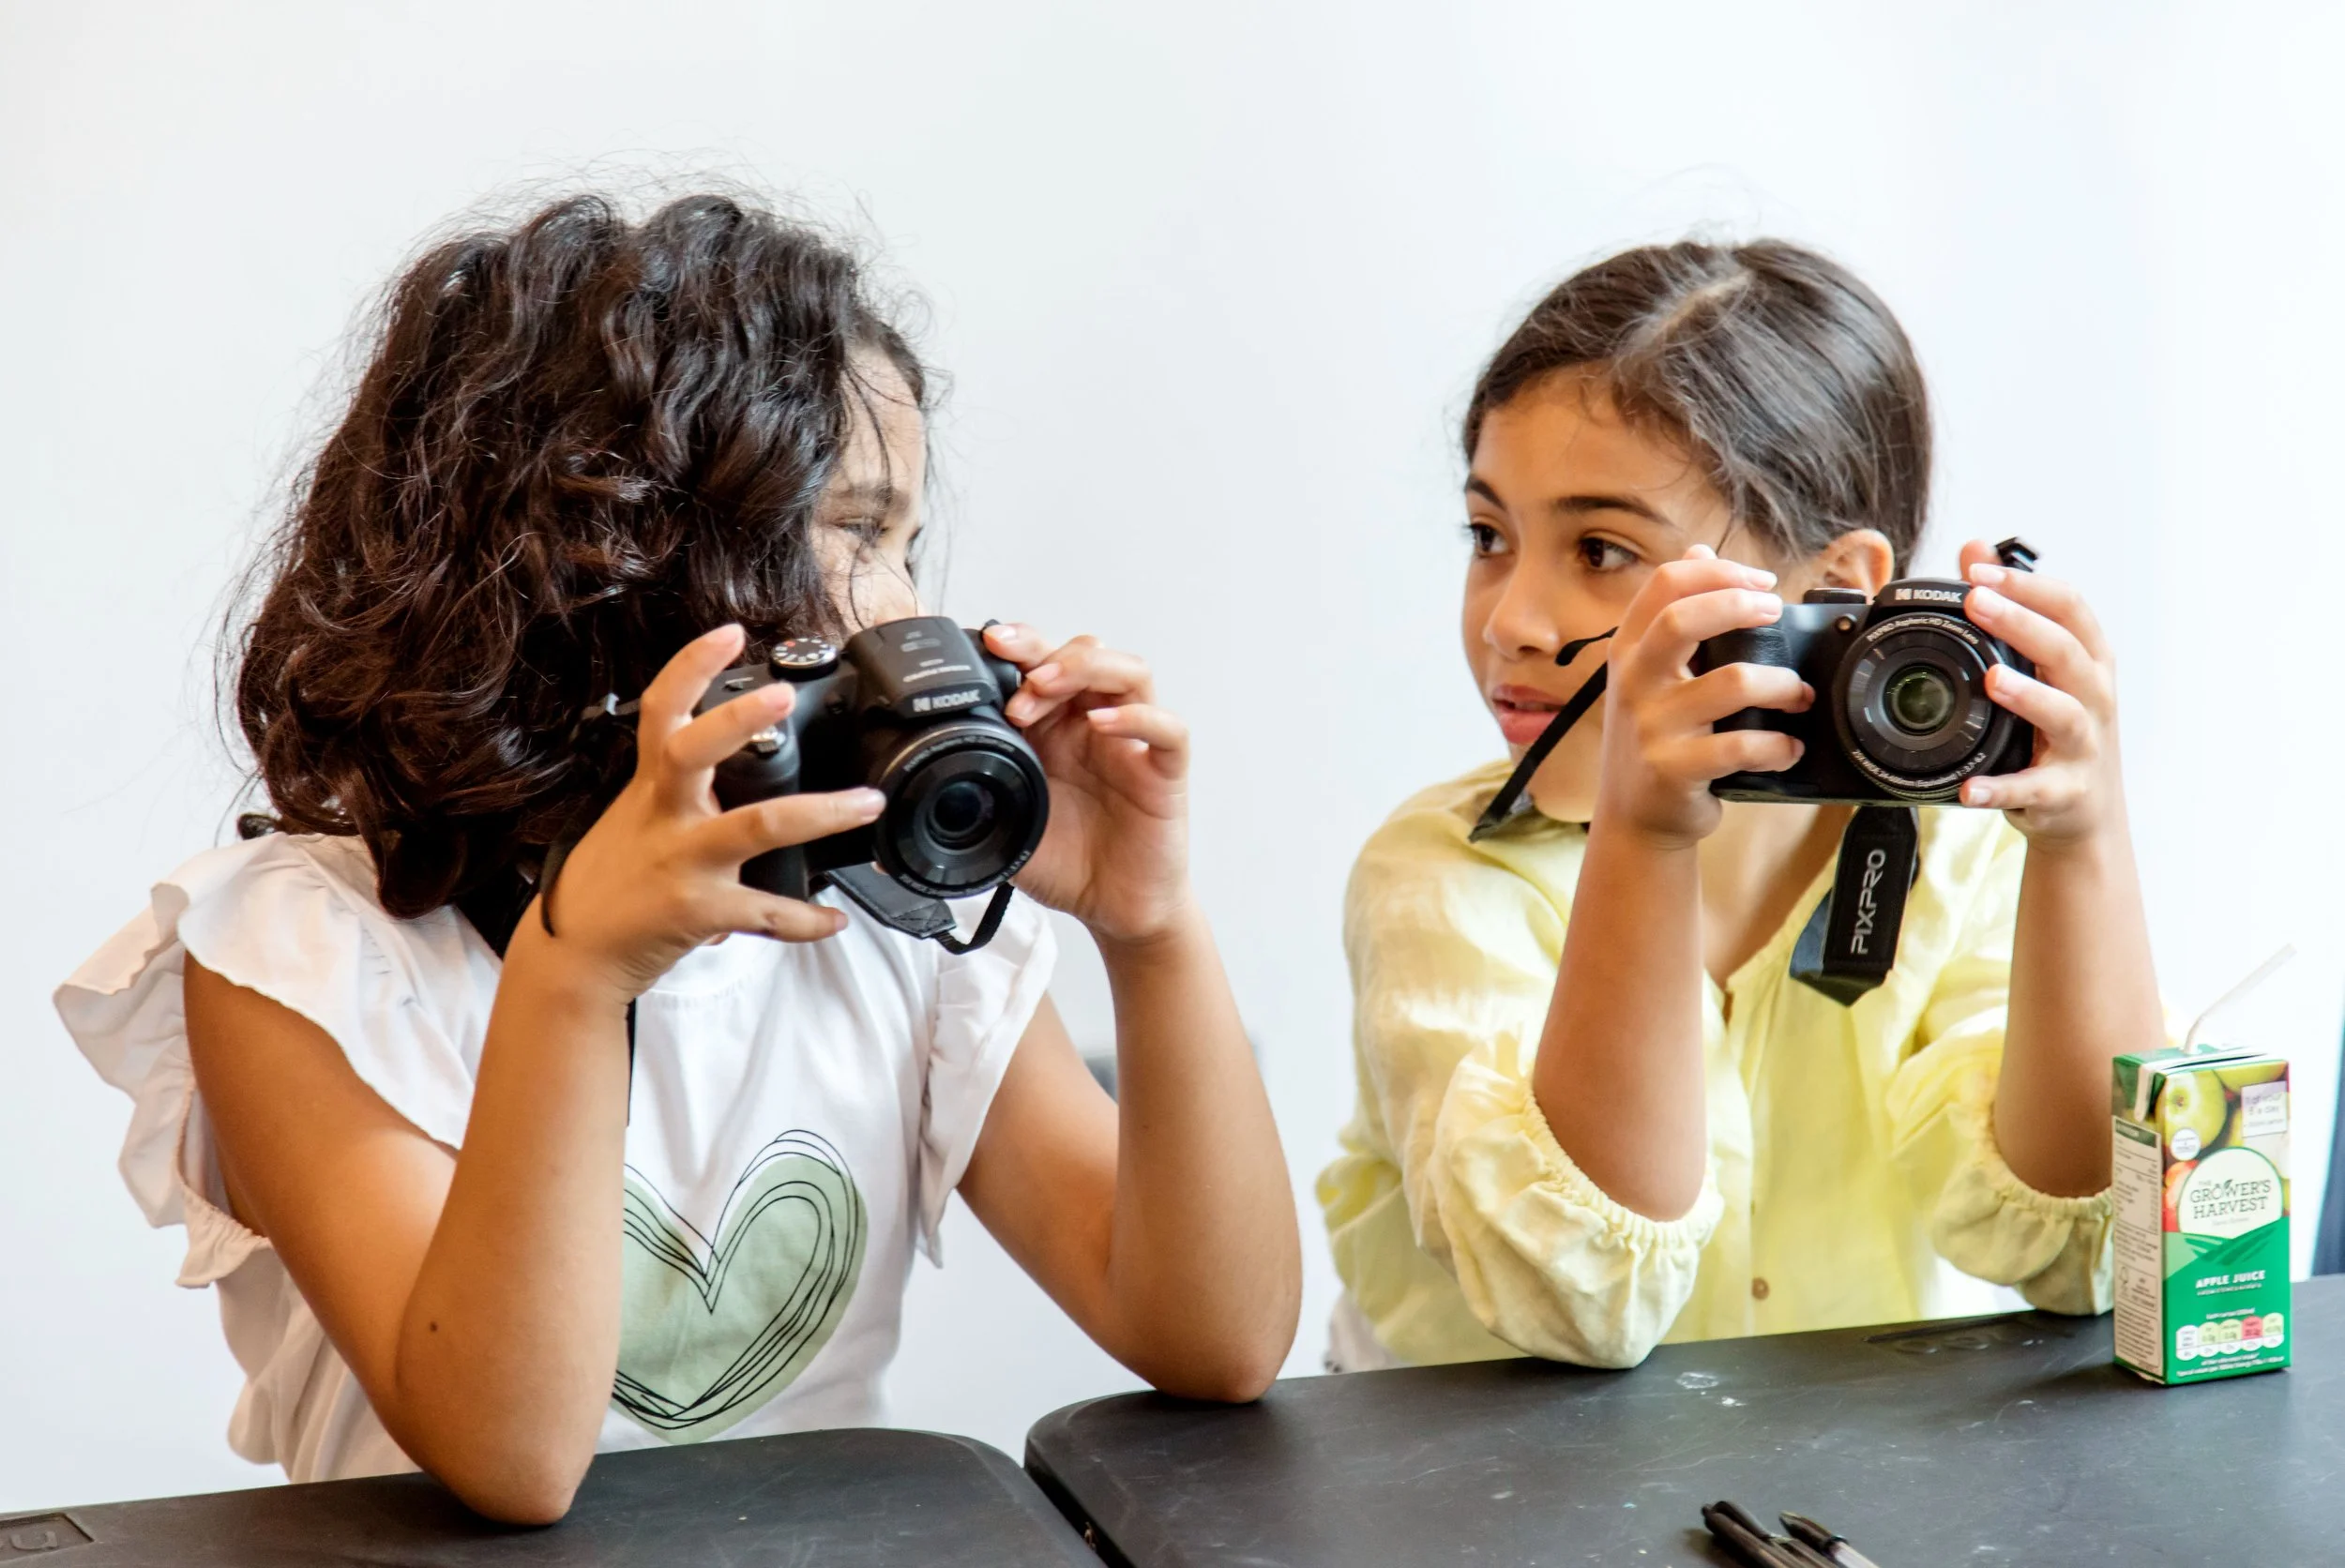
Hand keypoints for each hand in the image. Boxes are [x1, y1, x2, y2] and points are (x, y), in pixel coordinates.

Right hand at [521, 625, 885, 1003]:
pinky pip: (766, 912)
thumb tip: (730, 760)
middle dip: (735, 719)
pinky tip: (833, 918)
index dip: (690, 666)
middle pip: (692, 750)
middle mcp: (665, 815)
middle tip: (783, 694)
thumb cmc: (613, 880)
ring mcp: (682, 861)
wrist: (577, 953)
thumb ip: (680, 785)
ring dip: (820, 813)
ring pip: (755, 827)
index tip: (729, 633)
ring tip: (867, 803)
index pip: (660, 709)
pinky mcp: (698, 910)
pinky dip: (805, 919)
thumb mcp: (635, 816)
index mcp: (651, 785)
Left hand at [983, 623, 1193, 947]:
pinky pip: (1168, 730)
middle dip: (1044, 653)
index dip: (1018, 649)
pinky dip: (1140, 717)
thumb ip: (967, 809)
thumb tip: (899, 818)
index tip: (987, 645)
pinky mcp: (1165, 772)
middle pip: (1083, 655)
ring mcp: (1132, 745)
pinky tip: (1105, 723)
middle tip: (1015, 674)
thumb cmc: (1069, 864)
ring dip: (1085, 667)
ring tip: (1048, 684)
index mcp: (1052, 732)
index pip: (1040, 667)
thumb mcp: (1005, 830)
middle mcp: (1093, 728)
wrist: (1113, 909)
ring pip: (1129, 674)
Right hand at [1595, 546, 1812, 847]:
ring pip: (1731, 683)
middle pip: (1683, 619)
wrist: (1634, 817)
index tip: (1760, 582)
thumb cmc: (1655, 737)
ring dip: (1781, 684)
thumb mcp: (1650, 672)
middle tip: (1777, 613)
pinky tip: (1789, 747)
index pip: (1665, 584)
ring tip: (1799, 695)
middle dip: (1741, 606)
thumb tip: (1697, 550)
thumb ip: (1673, 615)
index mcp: (1629, 650)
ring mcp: (1651, 727)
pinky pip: (1740, 747)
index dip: (1718, 571)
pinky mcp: (1673, 769)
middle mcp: (1633, 682)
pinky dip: (1777, 746)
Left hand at [1956, 541, 2125, 846]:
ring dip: (2028, 696)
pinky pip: (2033, 789)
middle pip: (2067, 651)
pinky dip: (2002, 788)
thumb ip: (2011, 608)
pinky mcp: (2065, 793)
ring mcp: (2083, 746)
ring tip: (1992, 680)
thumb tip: (1975, 549)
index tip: (1980, 570)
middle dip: (2023, 622)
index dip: (2028, 585)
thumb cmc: (2061, 729)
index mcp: (2088, 661)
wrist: (2088, 815)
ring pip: (2063, 714)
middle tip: (1977, 601)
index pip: (2070, 608)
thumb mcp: (2043, 667)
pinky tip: (1971, 787)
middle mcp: (2093, 698)